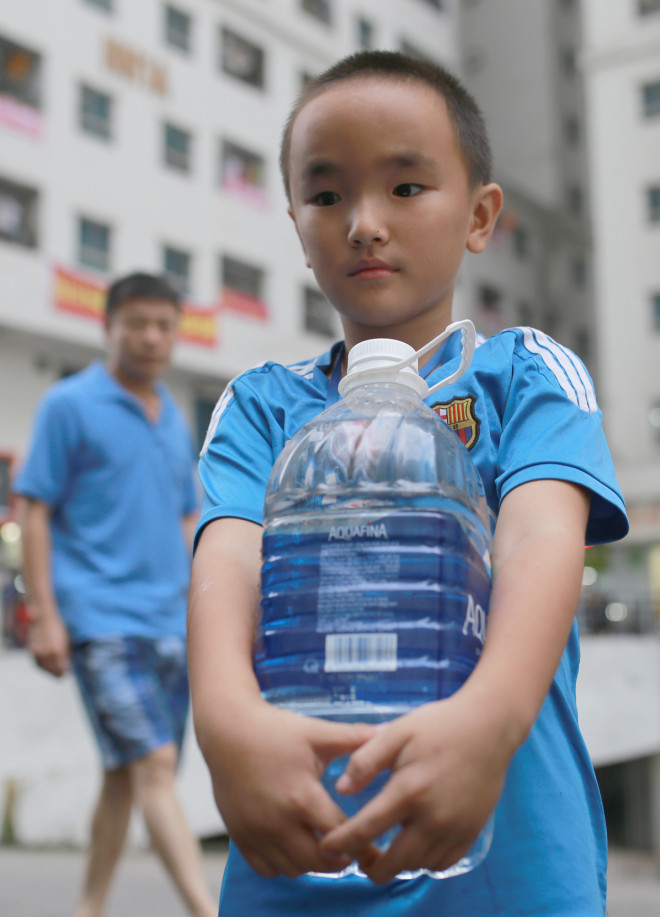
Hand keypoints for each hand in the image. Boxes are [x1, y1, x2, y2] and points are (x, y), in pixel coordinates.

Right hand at [28, 612, 69, 676]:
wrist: (43, 620)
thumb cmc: (57, 629)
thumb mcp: (66, 642)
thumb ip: (66, 655)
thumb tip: (67, 667)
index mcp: (58, 651)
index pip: (62, 669)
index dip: (65, 671)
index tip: (67, 671)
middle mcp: (47, 654)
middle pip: (53, 672)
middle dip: (59, 673)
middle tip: (62, 672)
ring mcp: (38, 654)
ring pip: (45, 670)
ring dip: (50, 671)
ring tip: (55, 668)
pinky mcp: (32, 653)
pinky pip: (38, 665)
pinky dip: (43, 666)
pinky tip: (48, 665)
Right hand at [202, 700, 376, 877]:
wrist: (228, 730)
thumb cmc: (275, 730)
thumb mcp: (316, 732)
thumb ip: (354, 737)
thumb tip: (388, 732)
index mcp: (302, 797)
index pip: (340, 835)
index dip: (360, 841)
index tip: (373, 843)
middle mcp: (278, 822)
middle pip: (318, 862)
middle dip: (339, 857)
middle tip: (351, 846)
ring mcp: (256, 832)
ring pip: (293, 869)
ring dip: (312, 862)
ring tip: (324, 844)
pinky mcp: (239, 836)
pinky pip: (266, 869)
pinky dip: (284, 864)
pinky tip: (295, 845)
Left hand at [320, 692, 510, 883]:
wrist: (489, 727)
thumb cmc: (438, 725)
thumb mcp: (396, 732)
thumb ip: (366, 760)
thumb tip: (340, 789)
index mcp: (409, 790)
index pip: (367, 829)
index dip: (342, 842)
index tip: (326, 847)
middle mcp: (433, 817)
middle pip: (394, 863)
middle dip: (370, 866)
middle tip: (357, 856)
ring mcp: (455, 829)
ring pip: (418, 866)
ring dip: (398, 863)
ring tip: (384, 850)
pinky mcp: (471, 832)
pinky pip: (443, 863)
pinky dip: (424, 862)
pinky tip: (415, 845)